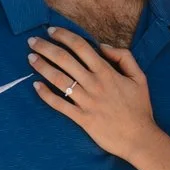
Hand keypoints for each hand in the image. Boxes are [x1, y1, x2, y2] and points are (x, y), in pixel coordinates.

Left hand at [29, 29, 161, 160]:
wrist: (139, 138)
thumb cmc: (139, 107)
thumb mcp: (139, 77)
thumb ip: (123, 57)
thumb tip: (102, 46)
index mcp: (107, 72)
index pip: (81, 47)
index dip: (64, 36)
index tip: (51, 31)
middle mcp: (94, 84)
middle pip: (64, 60)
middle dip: (46, 48)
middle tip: (32, 41)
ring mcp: (86, 102)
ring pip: (59, 80)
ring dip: (42, 67)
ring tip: (30, 58)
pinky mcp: (81, 118)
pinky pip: (60, 105)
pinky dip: (46, 95)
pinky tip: (36, 86)